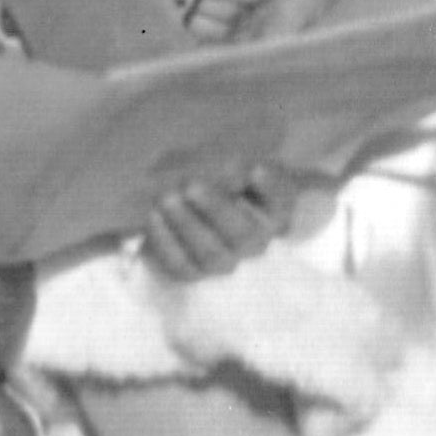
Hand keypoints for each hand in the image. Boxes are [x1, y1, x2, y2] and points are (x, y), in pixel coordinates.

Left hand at [136, 162, 325, 281]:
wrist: (184, 201)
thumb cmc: (216, 174)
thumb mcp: (228, 163)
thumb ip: (235, 167)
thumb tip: (231, 174)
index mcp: (273, 212)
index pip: (281, 205)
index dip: (272, 191)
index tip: (256, 170)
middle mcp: (255, 242)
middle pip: (243, 234)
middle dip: (217, 209)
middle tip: (193, 186)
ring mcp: (226, 260)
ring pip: (211, 254)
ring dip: (187, 226)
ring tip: (168, 198)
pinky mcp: (195, 271)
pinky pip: (181, 264)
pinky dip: (166, 241)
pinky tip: (154, 215)